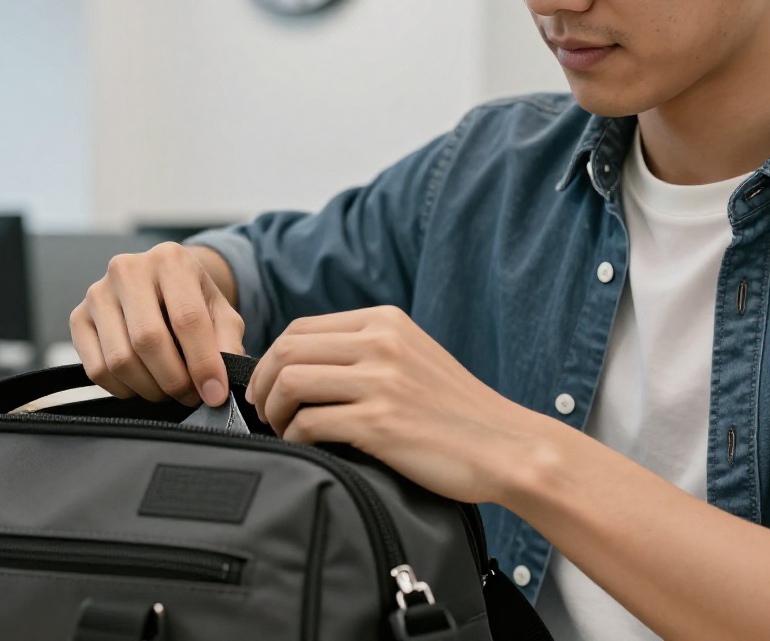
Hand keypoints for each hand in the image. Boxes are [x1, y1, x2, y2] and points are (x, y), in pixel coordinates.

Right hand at [70, 243, 244, 406]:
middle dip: (174, 380)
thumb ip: (227, 342)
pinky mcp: (78, 317)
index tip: (215, 393)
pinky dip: (122, 389)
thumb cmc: (192, 298)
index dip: (203, 363)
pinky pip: (96, 369)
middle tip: (190, 395)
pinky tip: (141, 384)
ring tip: (168, 389)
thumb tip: (219, 383)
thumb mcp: (220, 311)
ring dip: (149, 388)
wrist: (160, 282)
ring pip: (120, 359)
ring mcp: (98, 293)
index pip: (187, 318)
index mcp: (170, 260)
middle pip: (148, 340)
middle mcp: (128, 269)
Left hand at [244, 306, 544, 503]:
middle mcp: (381, 343)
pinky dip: (295, 436)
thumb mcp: (414, 357)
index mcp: (386, 322)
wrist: (506, 447)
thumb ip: (369, 350)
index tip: (268, 384)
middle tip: (263, 409)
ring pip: (291, 381)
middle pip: (288, 349)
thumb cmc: (458, 413)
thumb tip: (305, 365)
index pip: (302, 327)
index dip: (273, 357)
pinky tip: (305, 446)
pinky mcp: (380, 422)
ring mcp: (380, 381)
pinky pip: (310, 422)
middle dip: (264, 382)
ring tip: (281, 429)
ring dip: (274, 409)